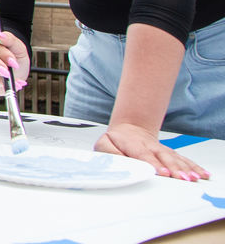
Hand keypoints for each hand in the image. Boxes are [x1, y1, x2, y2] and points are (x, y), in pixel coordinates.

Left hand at [95, 122, 209, 180]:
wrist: (130, 129)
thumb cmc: (116, 140)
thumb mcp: (105, 144)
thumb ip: (109, 154)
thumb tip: (117, 164)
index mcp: (133, 144)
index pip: (144, 154)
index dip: (154, 164)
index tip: (163, 173)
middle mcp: (151, 146)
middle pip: (163, 157)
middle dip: (174, 168)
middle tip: (181, 178)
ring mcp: (162, 149)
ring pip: (175, 158)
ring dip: (185, 169)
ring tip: (193, 178)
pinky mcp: (170, 153)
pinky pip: (183, 160)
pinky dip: (193, 167)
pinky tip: (201, 174)